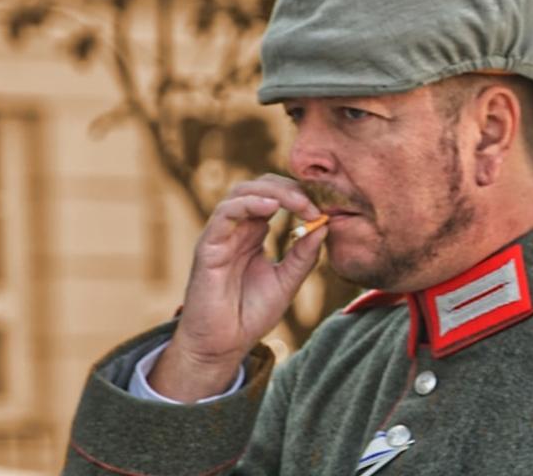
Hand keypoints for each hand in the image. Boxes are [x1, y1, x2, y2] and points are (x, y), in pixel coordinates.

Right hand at [148, 174, 325, 401]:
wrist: (224, 345)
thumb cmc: (251, 314)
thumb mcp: (288, 281)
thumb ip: (304, 255)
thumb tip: (324, 225)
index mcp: (255, 233)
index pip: (275, 196)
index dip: (300, 196)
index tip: (323, 209)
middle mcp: (237, 229)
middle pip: (259, 187)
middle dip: (289, 188)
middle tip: (313, 203)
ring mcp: (221, 236)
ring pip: (241, 193)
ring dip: (272, 192)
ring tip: (297, 202)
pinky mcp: (208, 247)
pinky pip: (224, 215)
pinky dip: (247, 204)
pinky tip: (270, 207)